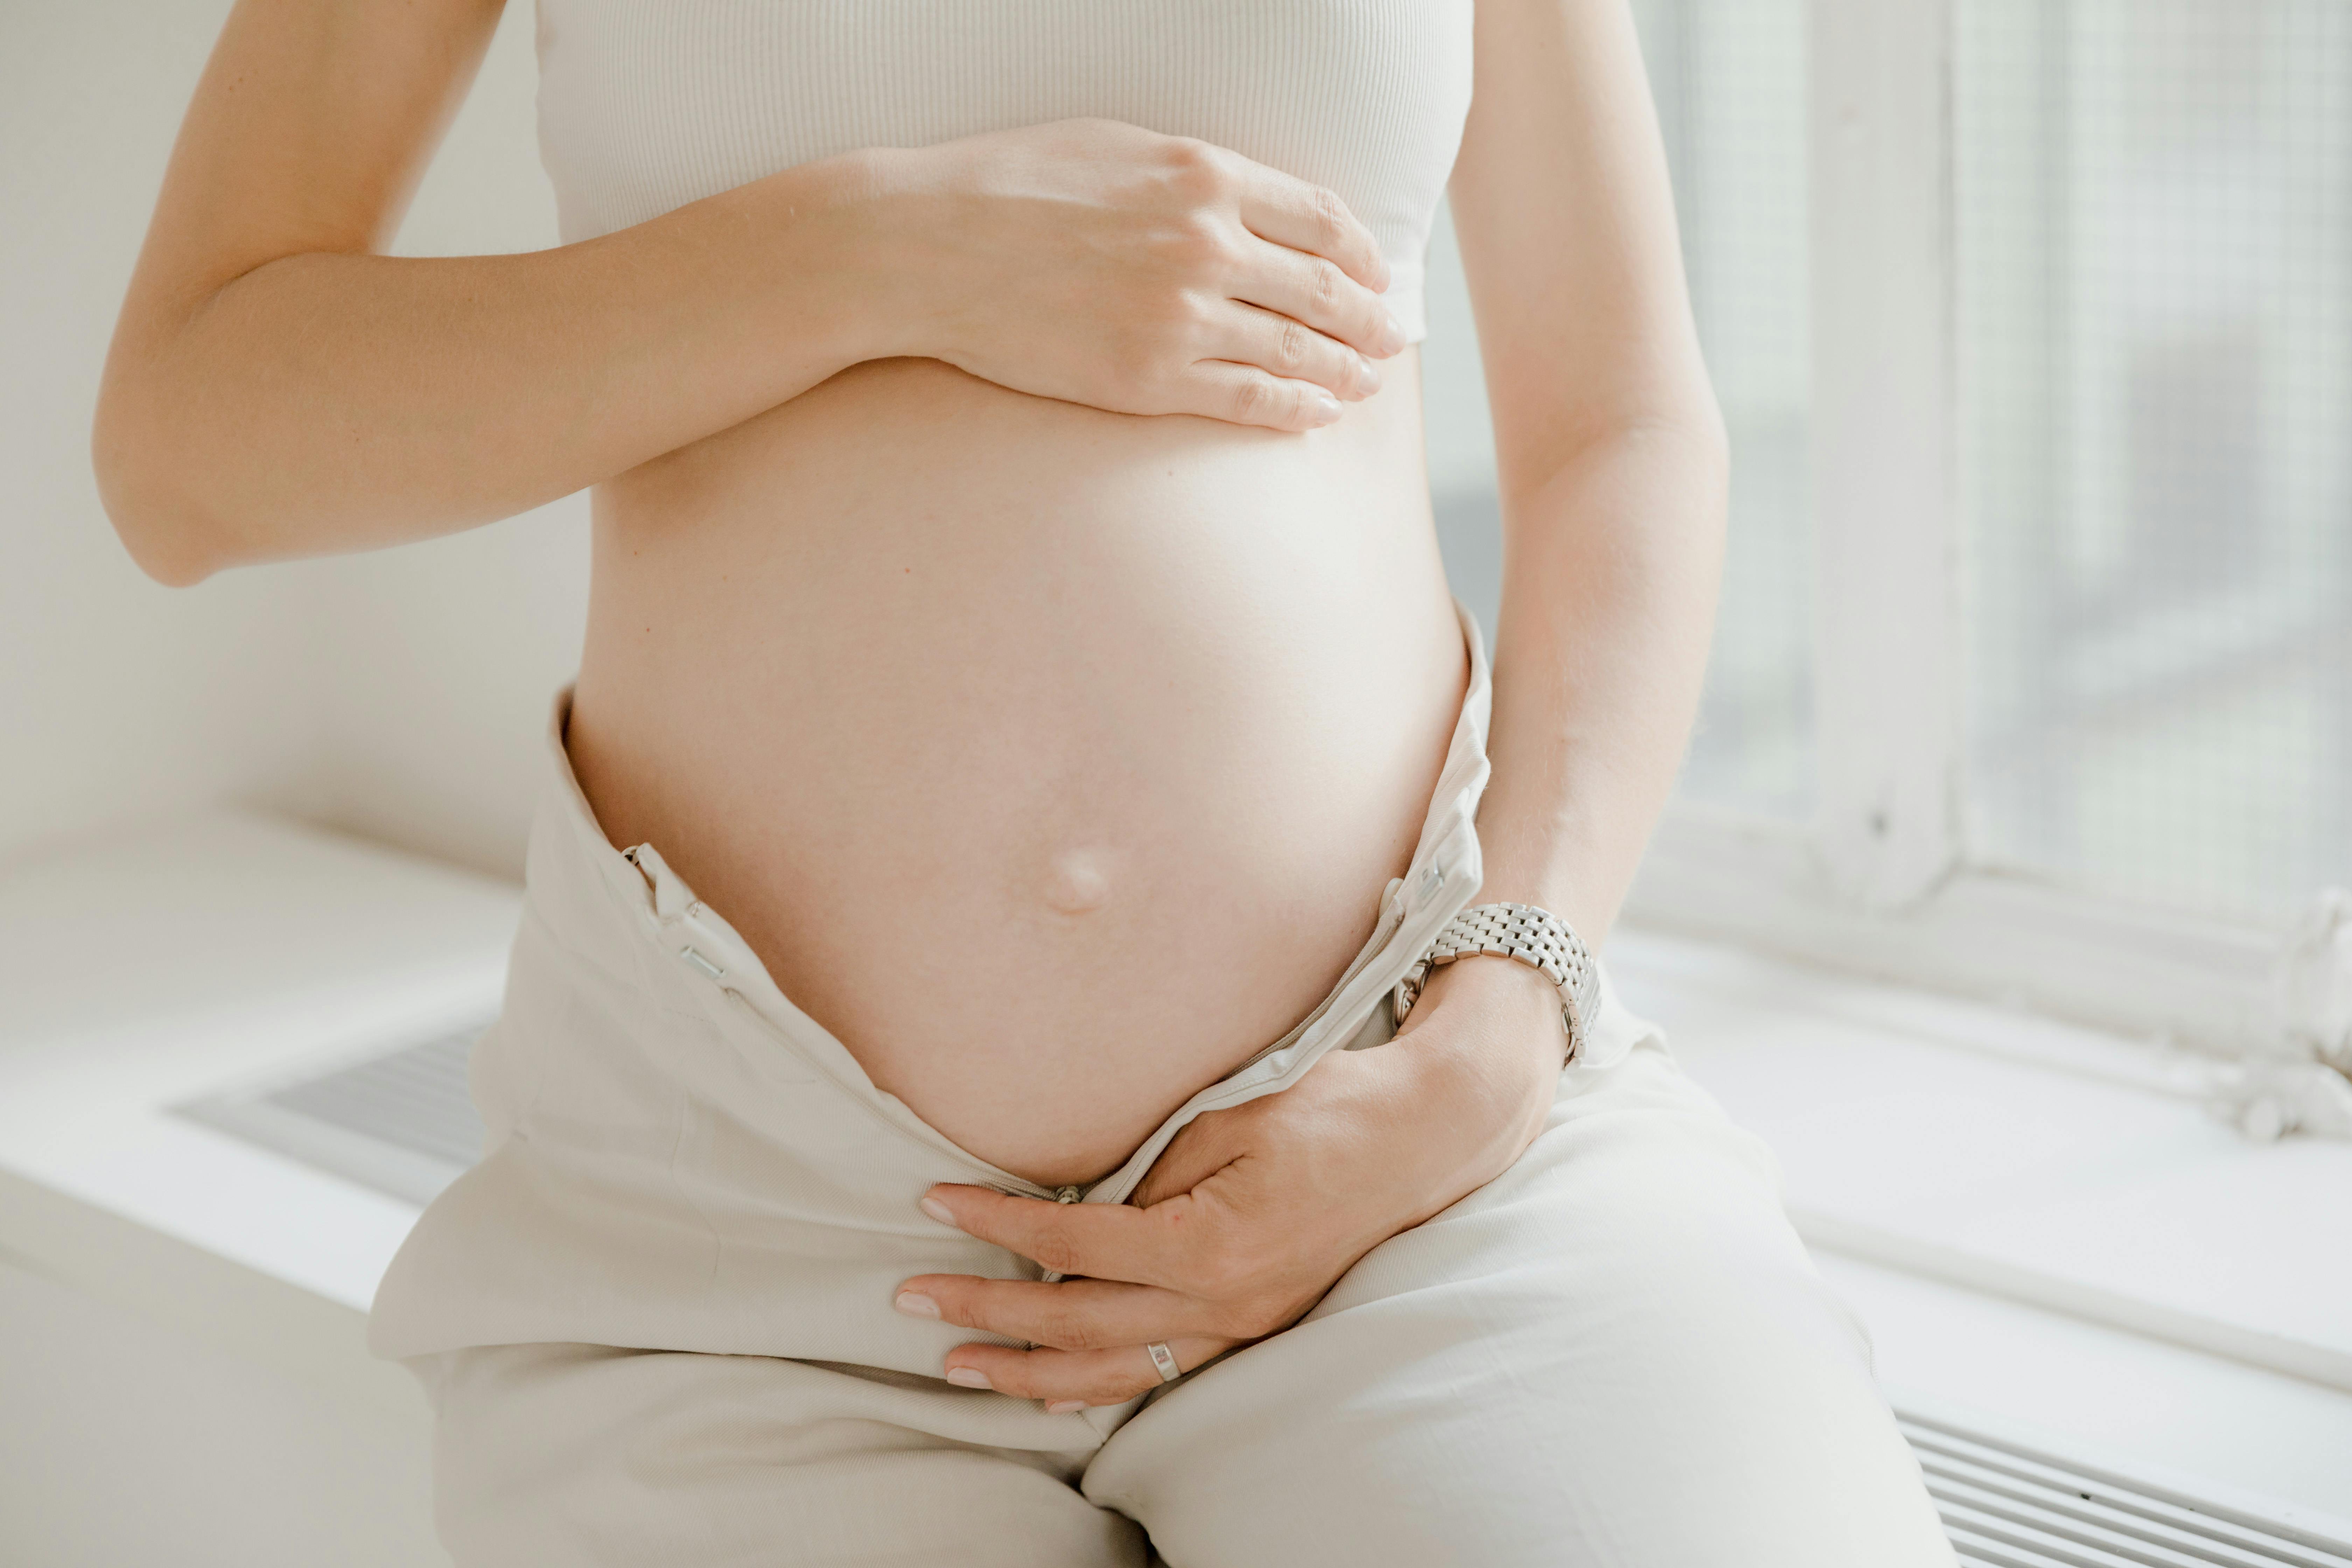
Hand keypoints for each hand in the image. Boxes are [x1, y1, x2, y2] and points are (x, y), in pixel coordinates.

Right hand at [861, 118, 1408, 431]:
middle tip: (1389, 337)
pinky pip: (1249, 400)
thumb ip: (1196, 175)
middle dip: (1368, 319)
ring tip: (1364, 381)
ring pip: (1297, 351)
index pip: (1322, 218)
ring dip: (1343, 370)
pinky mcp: (1148, 378)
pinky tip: (1317, 412)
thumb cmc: (1014, 185)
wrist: (930, 246)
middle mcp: (1206, 245)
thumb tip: (1254, 203)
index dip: (1362, 252)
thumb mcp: (1121, 147)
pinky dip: (1295, 408)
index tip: (1376, 273)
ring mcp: (1180, 317)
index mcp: (1205, 177)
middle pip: (1325, 290)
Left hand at [893, 958, 1566, 1409]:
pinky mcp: (1253, 1324)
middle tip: (911, 1302)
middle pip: (1077, 1319)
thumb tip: (1076, 1201)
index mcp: (1210, 1242)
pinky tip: (1051, 1388)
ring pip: (1113, 1366)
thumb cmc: (1327, 1105)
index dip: (999, 1224)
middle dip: (987, 1314)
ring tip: (959, 1366)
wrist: (1422, 1133)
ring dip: (1029, 1369)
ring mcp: (1241, 1323)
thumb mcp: (1229, 1114)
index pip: (1075, 1242)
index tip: (935, 1205)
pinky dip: (1099, 1381)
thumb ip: (1151, 1167)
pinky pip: (1160, 1370)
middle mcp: (1223, 1301)